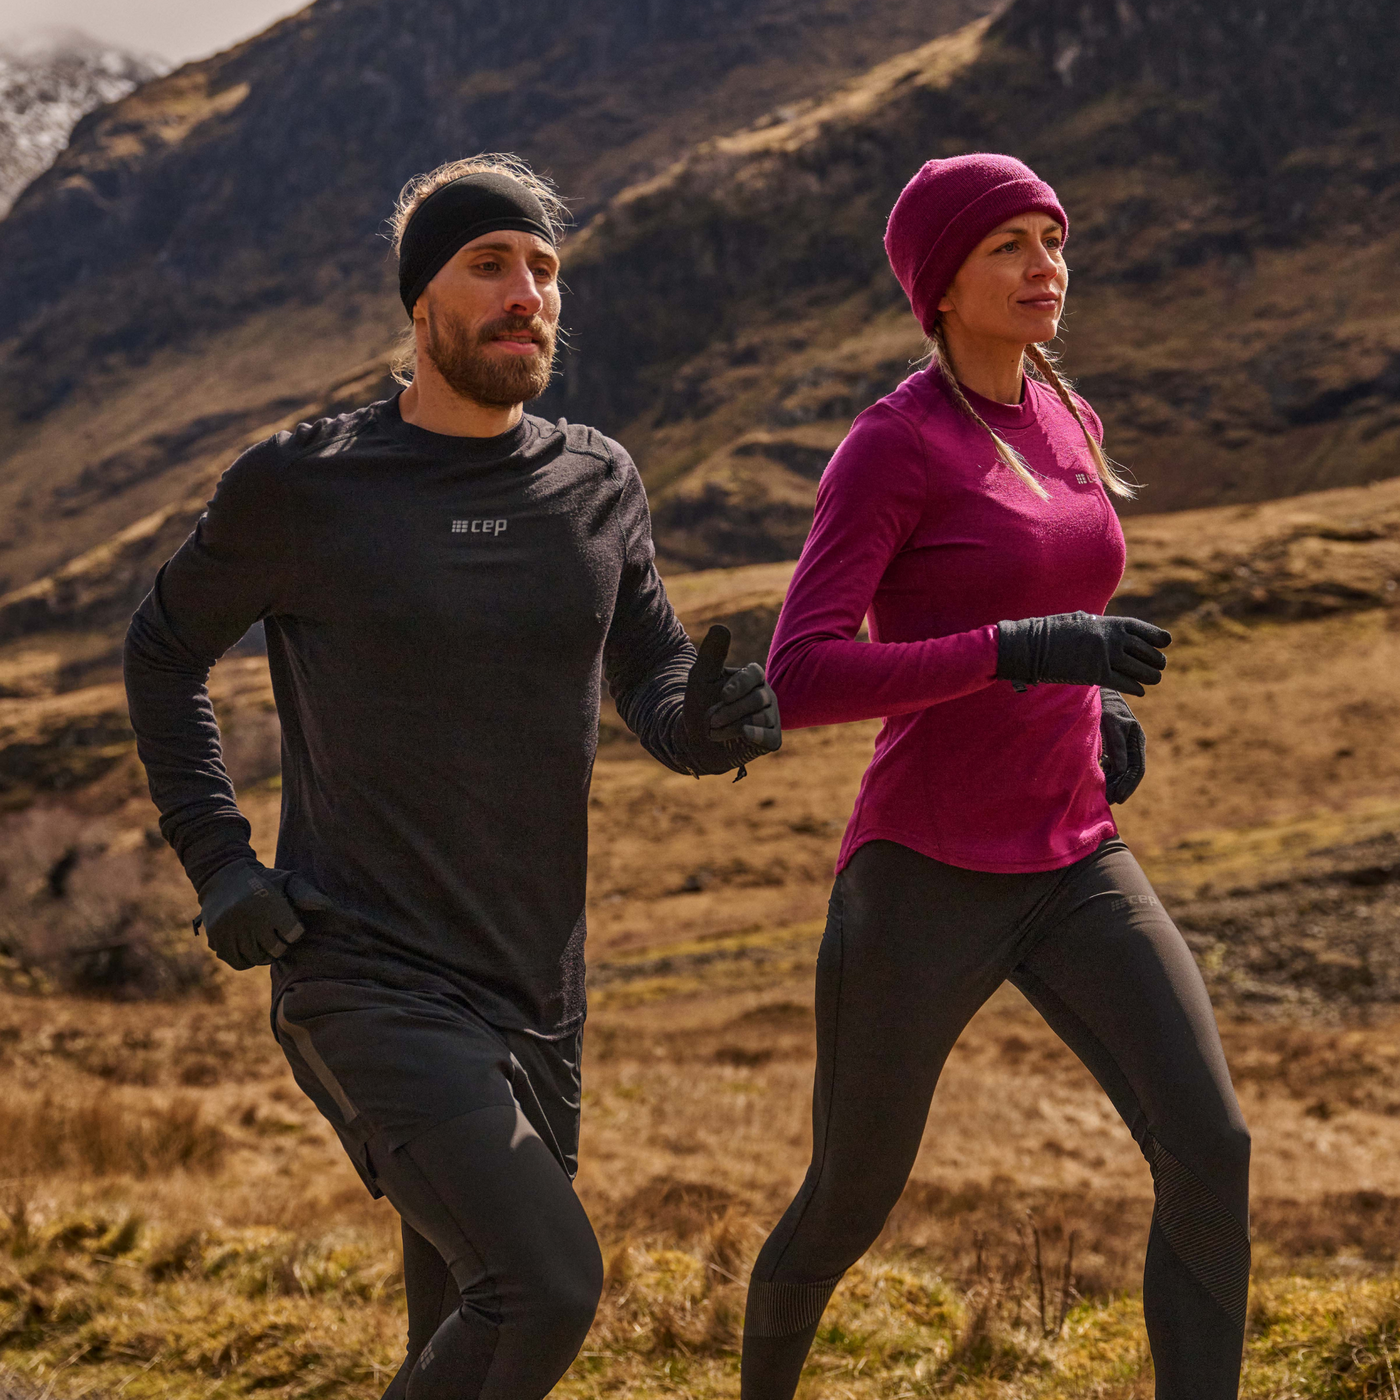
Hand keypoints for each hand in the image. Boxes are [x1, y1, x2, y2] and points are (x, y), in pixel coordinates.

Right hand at [195, 860, 335, 970]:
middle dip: (279, 944)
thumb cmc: (264, 881)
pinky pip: (237, 962)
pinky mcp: (215, 938)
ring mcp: (230, 929)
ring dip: (262, 953)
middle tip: (274, 933)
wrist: (223, 876)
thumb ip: (306, 894)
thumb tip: (326, 906)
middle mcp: (249, 917)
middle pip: (275, 950)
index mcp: (270, 903)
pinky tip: (248, 946)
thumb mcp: (287, 880)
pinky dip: (246, 959)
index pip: (293, 935)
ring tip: (261, 939)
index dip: (294, 932)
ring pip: (256, 959)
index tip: (288, 923)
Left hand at [682, 625, 781, 775]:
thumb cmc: (701, 704)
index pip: (755, 674)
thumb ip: (712, 653)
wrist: (696, 740)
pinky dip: (756, 736)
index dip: (740, 685)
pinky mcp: (772, 739)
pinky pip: (770, 737)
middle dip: (730, 711)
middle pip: (757, 699)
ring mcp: (771, 717)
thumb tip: (721, 626)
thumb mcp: (702, 677)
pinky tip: (744, 734)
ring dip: (732, 726)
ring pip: (761, 719)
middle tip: (711, 720)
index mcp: (753, 677)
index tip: (723, 696)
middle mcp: (766, 695)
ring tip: (715, 731)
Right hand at [996, 611, 1170, 696]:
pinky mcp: (1096, 675)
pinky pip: (1126, 684)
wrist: (1032, 645)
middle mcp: (1113, 639)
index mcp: (1111, 623)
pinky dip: (1136, 688)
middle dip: (1156, 661)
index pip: (1147, 631)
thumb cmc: (1053, 631)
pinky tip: (1140, 690)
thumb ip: (1102, 627)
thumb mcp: (1082, 620)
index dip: (1160, 639)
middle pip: (1148, 653)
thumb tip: (1114, 633)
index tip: (1165, 643)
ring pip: (1142, 671)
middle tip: (1158, 666)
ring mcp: (1106, 657)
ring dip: (1150, 676)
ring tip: (1152, 679)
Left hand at [1099, 688, 1145, 803]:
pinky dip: (1107, 775)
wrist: (1099, 692)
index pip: (1137, 769)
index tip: (1119, 798)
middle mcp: (1133, 745)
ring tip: (1103, 797)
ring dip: (1114, 784)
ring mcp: (1124, 746)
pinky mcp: (1114, 745)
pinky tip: (1098, 783)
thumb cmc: (1105, 706)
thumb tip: (1122, 768)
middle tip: (1110, 802)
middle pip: (1129, 773)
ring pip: (1121, 771)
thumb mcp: (1111, 724)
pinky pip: (1113, 765)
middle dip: (1120, 788)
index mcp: (1137, 740)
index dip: (1128, 785)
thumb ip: (1116, 745)